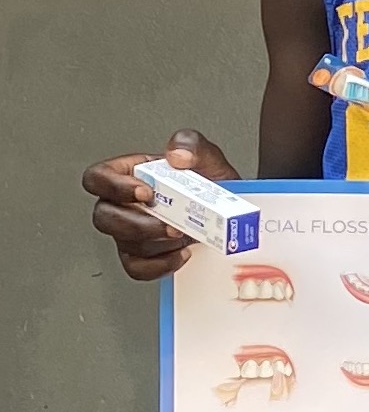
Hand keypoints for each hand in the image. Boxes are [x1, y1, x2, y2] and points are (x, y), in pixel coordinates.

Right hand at [86, 132, 240, 279]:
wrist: (229, 212)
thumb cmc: (209, 182)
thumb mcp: (204, 155)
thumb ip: (190, 144)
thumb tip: (177, 155)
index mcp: (127, 175)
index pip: (96, 178)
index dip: (113, 186)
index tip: (145, 191)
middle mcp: (122, 204)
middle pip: (104, 217)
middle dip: (139, 224)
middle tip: (171, 225)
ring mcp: (130, 231)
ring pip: (125, 244)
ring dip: (157, 244)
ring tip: (184, 236)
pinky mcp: (143, 255)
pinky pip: (138, 268)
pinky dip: (160, 265)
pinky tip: (181, 254)